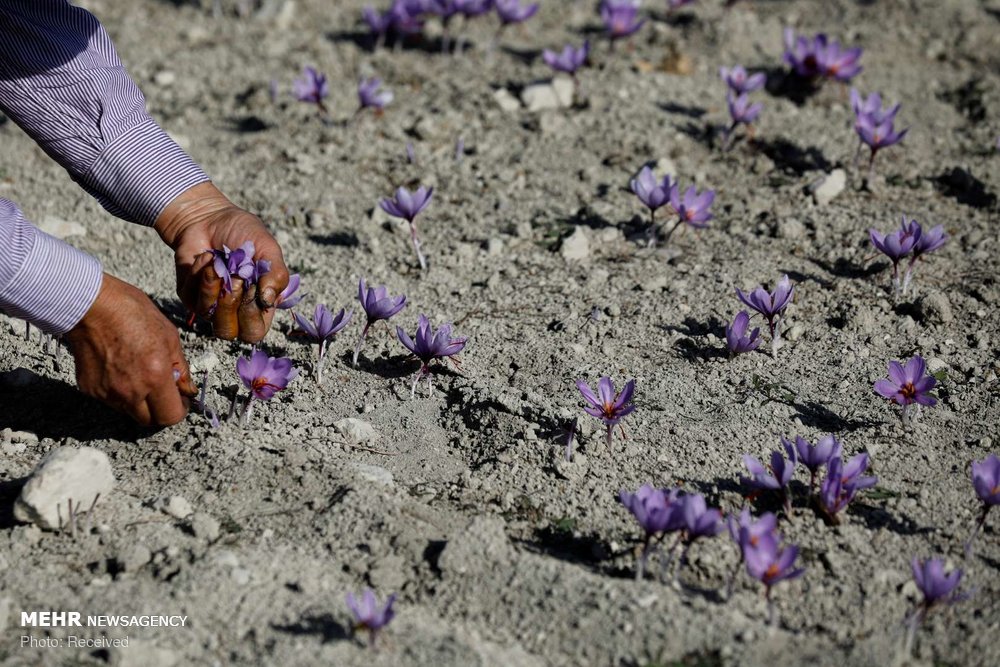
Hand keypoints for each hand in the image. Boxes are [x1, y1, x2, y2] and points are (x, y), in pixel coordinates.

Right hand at [64, 273, 196, 425]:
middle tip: (162, 391)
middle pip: (150, 421)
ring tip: (138, 373)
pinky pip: (111, 400)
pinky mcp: (90, 389)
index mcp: (155, 377)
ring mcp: (107, 393)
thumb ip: (180, 368)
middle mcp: (131, 391)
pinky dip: (119, 391)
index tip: (180, 400)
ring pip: (130, 411)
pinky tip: (119, 368)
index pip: (171, 416)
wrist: (89, 305)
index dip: (179, 410)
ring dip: (139, 401)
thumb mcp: (169, 336)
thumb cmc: (131, 313)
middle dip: (160, 409)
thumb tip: (186, 389)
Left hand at [154, 182, 289, 342]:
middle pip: (229, 332)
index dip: (251, 315)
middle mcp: (234, 311)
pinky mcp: (189, 295)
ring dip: (213, 285)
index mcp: (258, 306)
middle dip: (230, 303)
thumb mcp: (268, 250)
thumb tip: (268, 301)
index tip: (252, 286)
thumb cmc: (244, 233)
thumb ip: (276, 275)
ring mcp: (210, 305)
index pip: (254, 331)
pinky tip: (206, 257)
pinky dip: (199, 273)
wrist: (210, 217)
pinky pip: (191, 297)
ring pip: (208, 315)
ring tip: (217, 261)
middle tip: (234, 277)